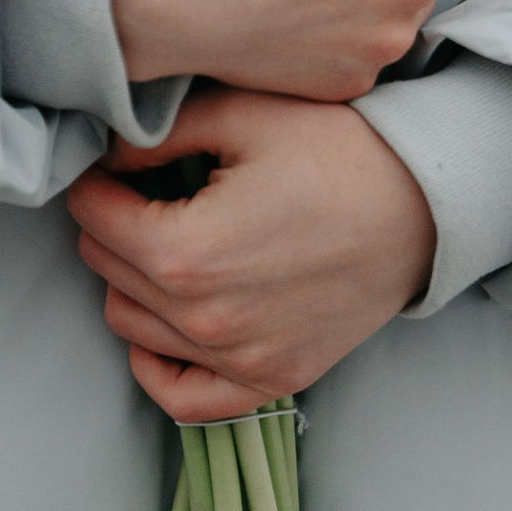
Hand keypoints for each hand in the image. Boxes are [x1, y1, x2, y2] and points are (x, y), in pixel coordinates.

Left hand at [67, 85, 436, 419]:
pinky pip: (181, 398)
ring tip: (166, 237)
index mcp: (188, 252)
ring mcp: (240, 361)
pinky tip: (164, 319)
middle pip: (106, 268)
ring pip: (131, 325)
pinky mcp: (271, 381)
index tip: (119, 160)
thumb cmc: (333, 149)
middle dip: (114, 222)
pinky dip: (157, 363)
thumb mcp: (242, 112)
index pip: (92, 217)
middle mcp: (206, 320)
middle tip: (145, 188)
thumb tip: (104, 154)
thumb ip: (156, 132)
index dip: (97, 178)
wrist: (418, 205)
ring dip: (132, 279)